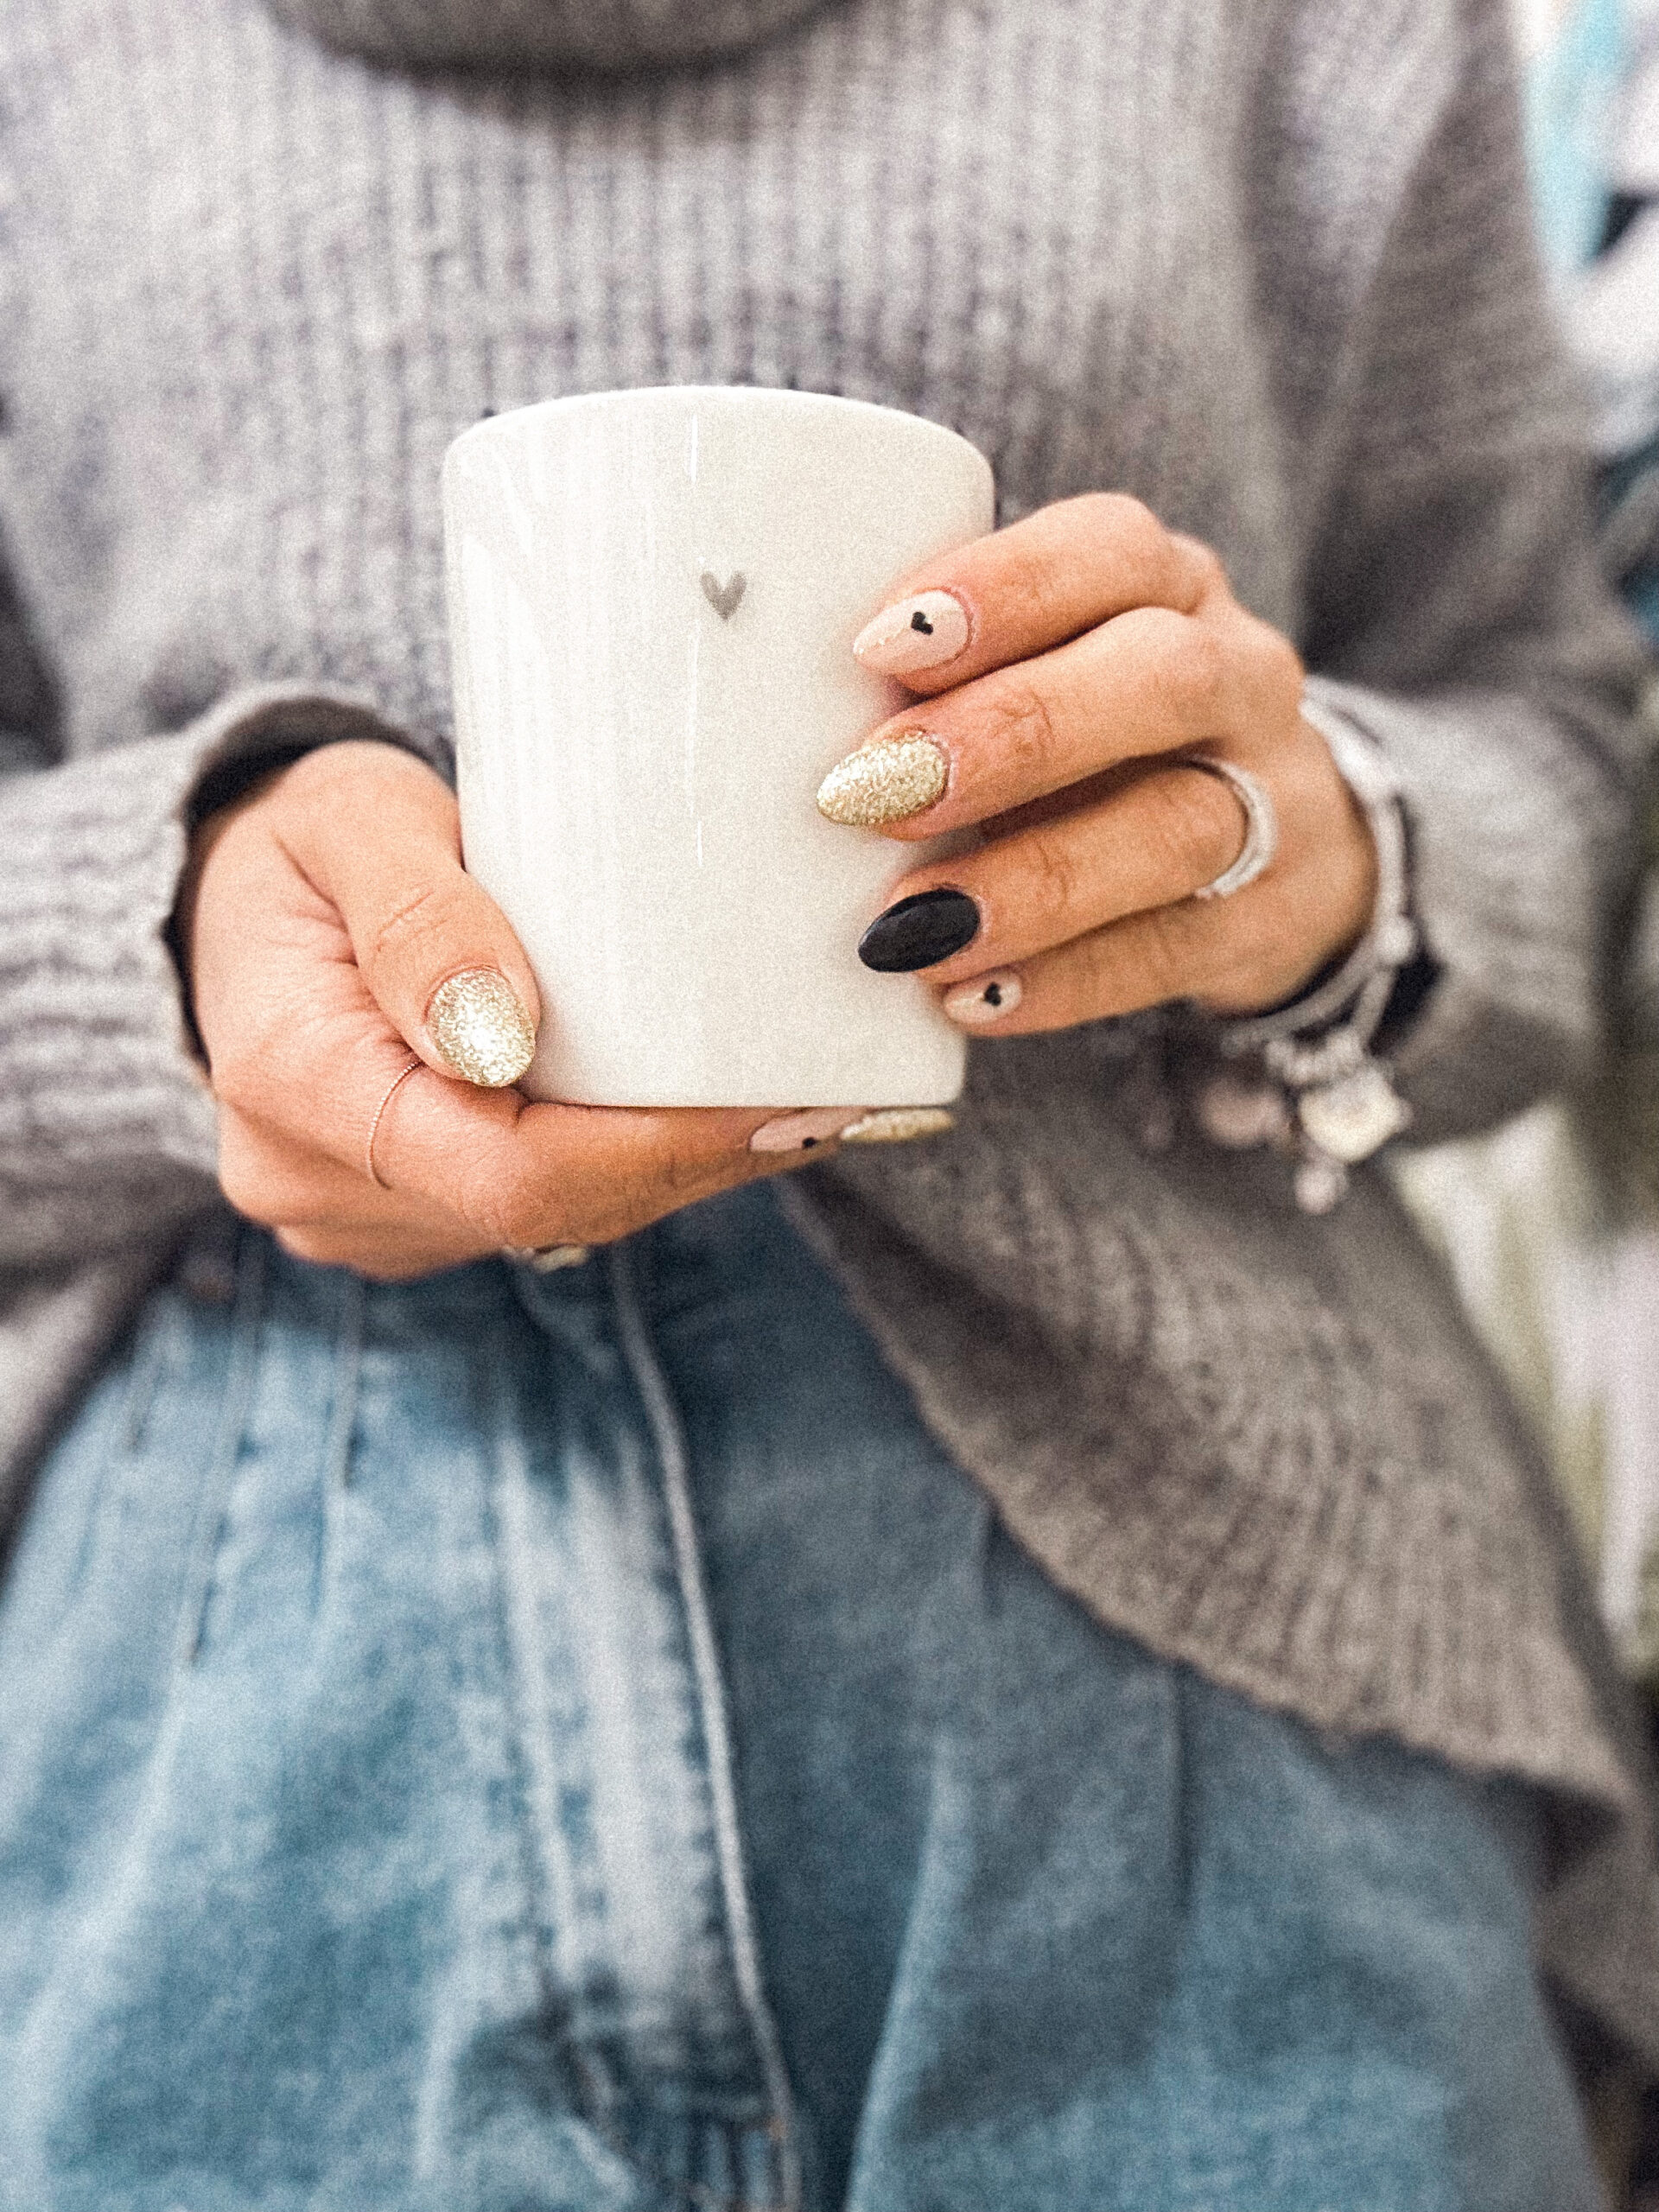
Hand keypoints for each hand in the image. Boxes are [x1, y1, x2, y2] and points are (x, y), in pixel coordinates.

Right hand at [181, 742, 842, 1279]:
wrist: (222, 904)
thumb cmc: (295, 843)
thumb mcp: (346, 817)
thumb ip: (419, 914)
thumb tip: (501, 1036)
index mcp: (295, 1082)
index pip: (511, 1172)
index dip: (664, 1149)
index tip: (786, 1098)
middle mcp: (319, 1181)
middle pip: (554, 1206)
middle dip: (703, 1158)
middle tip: (839, 1094)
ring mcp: (361, 1215)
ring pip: (558, 1218)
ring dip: (681, 1166)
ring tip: (805, 1097)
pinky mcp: (404, 1215)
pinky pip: (538, 1207)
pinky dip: (631, 1162)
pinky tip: (713, 1109)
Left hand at [821, 495, 1375, 1030]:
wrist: (1268, 849)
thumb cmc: (1087, 742)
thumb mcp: (1035, 674)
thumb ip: (928, 680)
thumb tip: (714, 724)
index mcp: (1163, 585)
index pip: (1109, 548)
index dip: (1001, 589)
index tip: (879, 645)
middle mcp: (1234, 675)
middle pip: (1160, 679)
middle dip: (1012, 734)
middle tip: (873, 792)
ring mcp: (1267, 802)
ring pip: (1180, 826)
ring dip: (1033, 879)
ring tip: (908, 929)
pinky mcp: (1263, 921)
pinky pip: (1173, 952)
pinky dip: (1065, 980)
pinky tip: (969, 999)